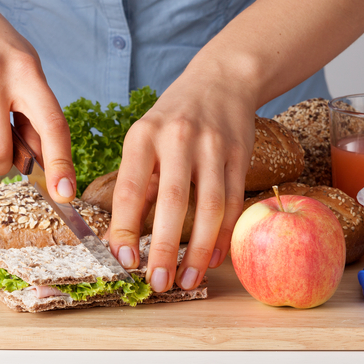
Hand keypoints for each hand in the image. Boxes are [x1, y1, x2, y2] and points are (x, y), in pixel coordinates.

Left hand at [108, 61, 256, 292]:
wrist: (222, 80)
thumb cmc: (174, 117)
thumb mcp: (145, 137)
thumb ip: (138, 182)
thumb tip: (123, 238)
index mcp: (143, 135)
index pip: (131, 188)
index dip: (126, 228)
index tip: (124, 261)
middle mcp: (178, 138)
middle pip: (173, 202)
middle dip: (165, 248)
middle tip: (158, 283)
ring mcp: (213, 146)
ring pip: (209, 207)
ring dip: (199, 250)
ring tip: (187, 280)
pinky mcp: (240, 154)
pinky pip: (233, 202)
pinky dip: (224, 235)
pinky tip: (213, 258)